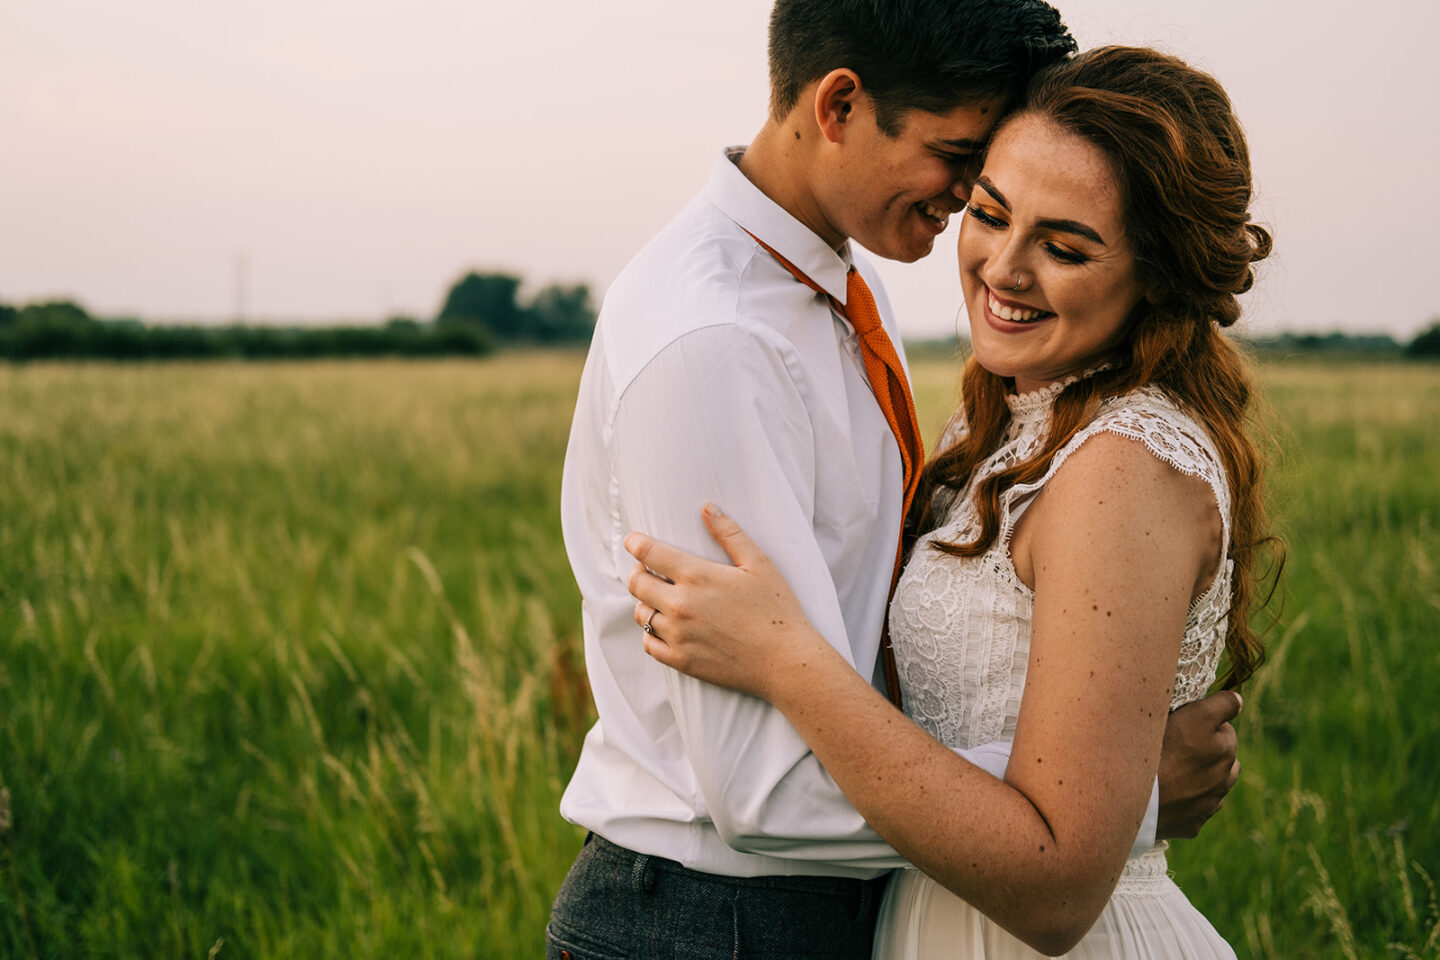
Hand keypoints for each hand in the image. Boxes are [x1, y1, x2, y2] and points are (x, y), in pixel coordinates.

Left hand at [624, 503, 826, 699]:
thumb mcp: (759, 564)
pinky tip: (666, 627)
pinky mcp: (681, 660)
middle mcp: (681, 605)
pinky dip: (651, 633)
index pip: (648, 553)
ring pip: (640, 613)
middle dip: (638, 571)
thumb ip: (730, 533)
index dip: (635, 543)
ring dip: (646, 602)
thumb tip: (707, 507)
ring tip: (661, 598)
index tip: (634, 541)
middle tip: (649, 570)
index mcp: (697, 576)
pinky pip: (648, 644)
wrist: (786, 661)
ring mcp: (678, 635)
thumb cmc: (777, 609)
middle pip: (636, 583)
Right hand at [1156, 690, 1241, 838]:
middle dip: (1210, 742)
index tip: (1187, 714)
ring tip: (1178, 767)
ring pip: (1222, 779)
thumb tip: (1238, 699)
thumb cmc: (1146, 746)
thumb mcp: (1179, 712)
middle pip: (1226, 747)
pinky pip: (1202, 805)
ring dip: (1209, 771)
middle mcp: (1224, 768)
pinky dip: (1192, 797)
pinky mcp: (1198, 821)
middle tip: (1177, 741)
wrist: (1125, 795)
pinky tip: (1169, 791)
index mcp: (1221, 737)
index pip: (1226, 712)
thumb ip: (1216, 704)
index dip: (1204, 711)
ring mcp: (1211, 798)